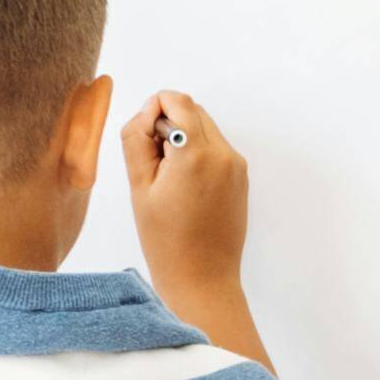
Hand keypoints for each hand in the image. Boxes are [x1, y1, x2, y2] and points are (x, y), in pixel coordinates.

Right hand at [123, 86, 252, 301]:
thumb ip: (138, 139)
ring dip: (184, 139)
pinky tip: (185, 188)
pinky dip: (197, 153)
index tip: (144, 140)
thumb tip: (150, 110)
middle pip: (193, 110)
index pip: (177, 100)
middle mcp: (224, 154)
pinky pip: (216, 148)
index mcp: (196, 153)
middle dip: (169, 124)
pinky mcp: (241, 178)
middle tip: (153, 164)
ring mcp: (237, 166)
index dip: (154, 110)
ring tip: (169, 179)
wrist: (202, 279)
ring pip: (205, 128)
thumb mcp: (139, 186)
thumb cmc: (164, 239)